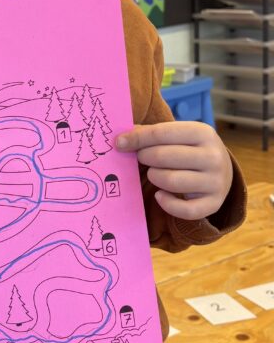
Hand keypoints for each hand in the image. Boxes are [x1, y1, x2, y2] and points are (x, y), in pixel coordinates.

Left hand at [116, 122, 232, 219]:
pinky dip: (167, 204)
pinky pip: (184, 210)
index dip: (136, 138)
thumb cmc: (190, 149)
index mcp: (203, 132)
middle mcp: (213, 156)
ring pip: (171, 182)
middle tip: (142, 158)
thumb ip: (151, 134)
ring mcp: (216, 182)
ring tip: (154, 174)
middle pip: (163, 157)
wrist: (223, 171)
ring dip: (155, 177)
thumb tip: (121, 139)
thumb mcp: (178, 135)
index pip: (161, 133)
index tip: (119, 143)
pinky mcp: (214, 204)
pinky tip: (160, 195)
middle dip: (145, 157)